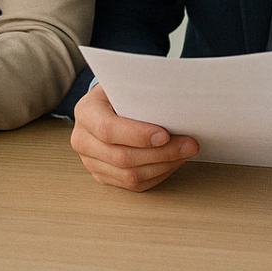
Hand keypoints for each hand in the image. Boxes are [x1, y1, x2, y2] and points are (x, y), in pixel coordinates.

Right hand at [70, 84, 198, 191]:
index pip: (107, 129)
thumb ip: (142, 93)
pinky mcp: (103, 177)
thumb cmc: (118, 94)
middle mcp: (82, 140)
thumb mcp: (124, 85)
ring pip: (130, 176)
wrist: (104, 106)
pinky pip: (133, 185)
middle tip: (189, 145)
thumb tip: (174, 104)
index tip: (165, 135)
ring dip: (163, 166)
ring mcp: (91, 162)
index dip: (137, 135)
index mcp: (85, 112)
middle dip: (161, 153)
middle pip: (122, 157)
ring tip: (184, 153)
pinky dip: (157, 175)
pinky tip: (171, 162)